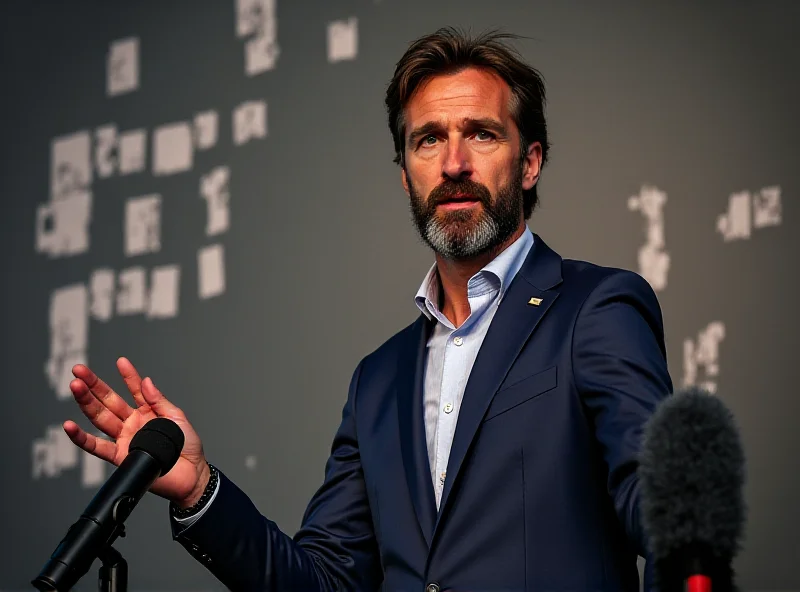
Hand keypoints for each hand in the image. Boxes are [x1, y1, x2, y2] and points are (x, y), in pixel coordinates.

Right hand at [64, 357, 210, 507]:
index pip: (134, 390)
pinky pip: (96, 446)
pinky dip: (81, 438)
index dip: (127, 376)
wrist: (191, 474)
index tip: (121, 361)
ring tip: (75, 386)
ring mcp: (124, 438)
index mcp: (147, 412)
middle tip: (79, 370)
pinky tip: (70, 426)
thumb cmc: (188, 447)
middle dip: (93, 385)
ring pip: (100, 418)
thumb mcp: (177, 418)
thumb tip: (146, 381)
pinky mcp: (120, 456)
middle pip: (108, 401)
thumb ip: (159, 401)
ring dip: (85, 403)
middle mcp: (132, 423)